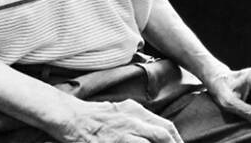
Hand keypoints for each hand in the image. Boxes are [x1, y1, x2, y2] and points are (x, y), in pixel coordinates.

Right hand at [61, 98, 182, 142]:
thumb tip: (159, 132)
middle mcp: (134, 121)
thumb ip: (140, 119)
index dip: (177, 141)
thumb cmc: (97, 116)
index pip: (166, 127)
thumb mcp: (122, 110)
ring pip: (154, 140)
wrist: (73, 118)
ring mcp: (125, 134)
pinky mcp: (116, 142)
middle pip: (164, 136)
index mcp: (137, 111)